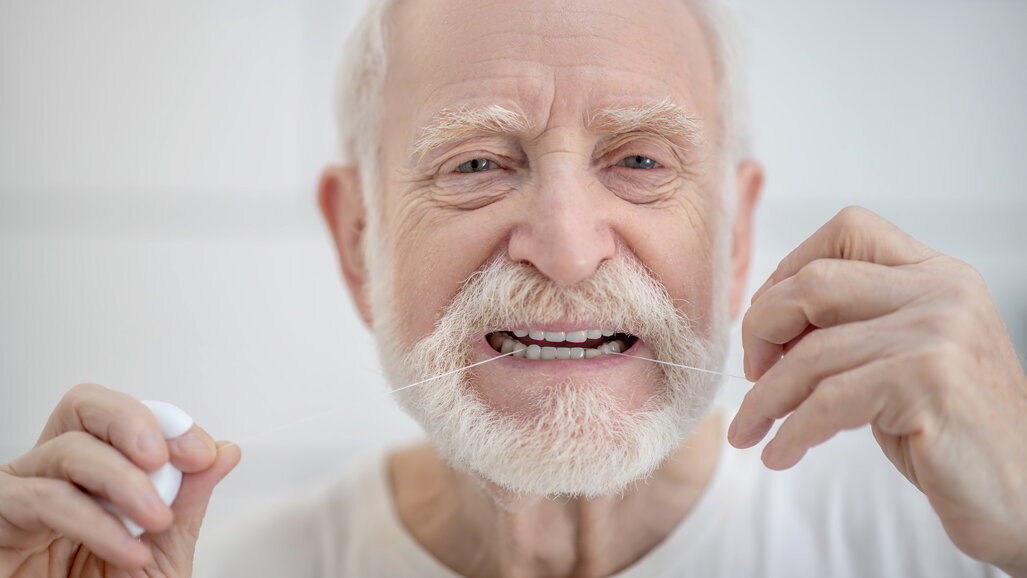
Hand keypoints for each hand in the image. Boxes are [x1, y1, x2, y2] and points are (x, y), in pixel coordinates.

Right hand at [0, 383, 240, 576]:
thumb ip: (190, 500)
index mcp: (95, 476)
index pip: (125, 419)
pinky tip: (126, 548)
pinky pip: (41, 499)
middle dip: (134, 421)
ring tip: (156, 521)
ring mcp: (21, 498)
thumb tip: (225, 450)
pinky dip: (93, 520)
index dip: (166, 424)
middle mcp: (54, 477)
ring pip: (68, 449)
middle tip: (170, 460)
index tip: (204, 453)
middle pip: (83, 407)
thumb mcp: (164, 553)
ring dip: (125, 481)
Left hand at [729, 206, 1026, 574]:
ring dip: (764, 398)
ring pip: (811, 353)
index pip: (847, 230)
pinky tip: (778, 455)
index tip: (767, 320)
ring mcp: (938, 334)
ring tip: (747, 431)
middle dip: (761, 330)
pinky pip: (828, 402)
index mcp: (937, 274)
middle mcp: (941, 292)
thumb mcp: (904, 360)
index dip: (789, 268)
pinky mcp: (927, 383)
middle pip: (813, 283)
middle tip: (751, 376)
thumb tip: (767, 316)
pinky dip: (791, 432)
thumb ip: (853, 326)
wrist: (1023, 494)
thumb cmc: (952, 431)